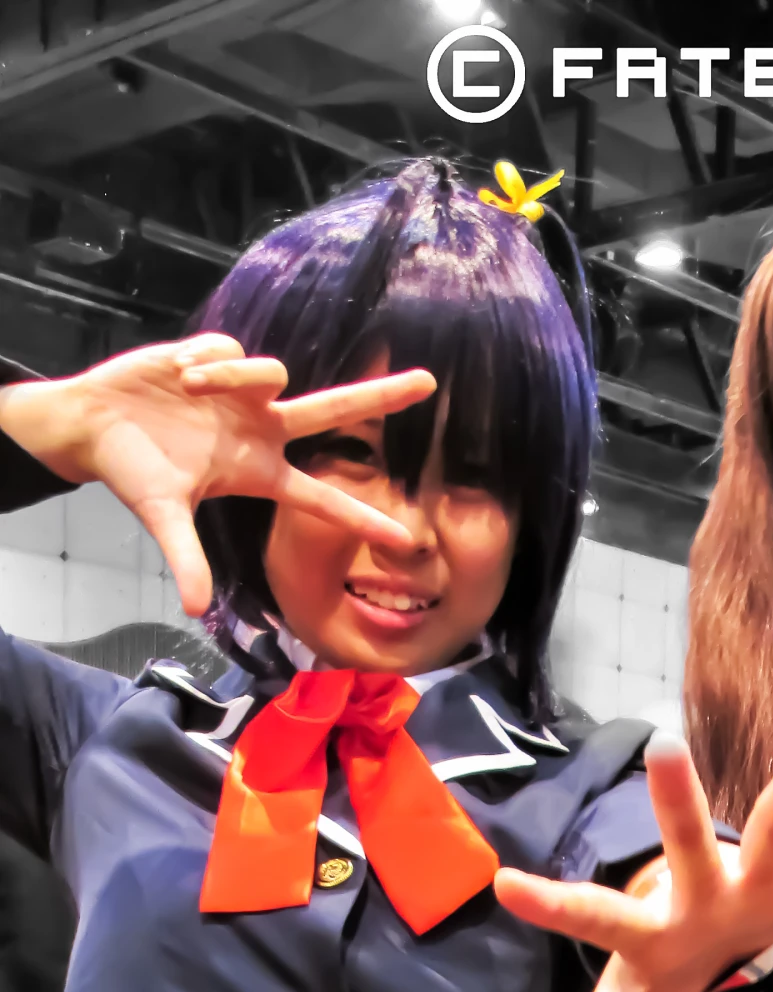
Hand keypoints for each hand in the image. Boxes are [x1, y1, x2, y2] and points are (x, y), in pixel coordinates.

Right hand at [0, 335, 436, 613]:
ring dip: (229, 379)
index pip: (324, 500)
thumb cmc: (131, 472)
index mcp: (259, 471)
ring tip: (184, 391)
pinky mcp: (224, 359)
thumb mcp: (162, 515)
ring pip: (273, 372)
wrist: (93, 422)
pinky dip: (204, 362)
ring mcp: (247, 394)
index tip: (406, 538)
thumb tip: (193, 610)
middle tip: (430, 384)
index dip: (363, 518)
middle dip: (381, 397)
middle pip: (335, 413)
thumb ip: (185, 559)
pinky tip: (178, 375)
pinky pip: (234, 351)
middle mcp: (264, 430)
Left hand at [493, 718, 772, 991]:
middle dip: (676, 805)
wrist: (704, 928)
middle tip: (663, 748)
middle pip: (684, 846)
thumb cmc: (652, 977)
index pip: (589, 918)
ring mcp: (754, 875)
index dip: (552, 906)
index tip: (504, 883)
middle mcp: (697, 888)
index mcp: (645, 932)